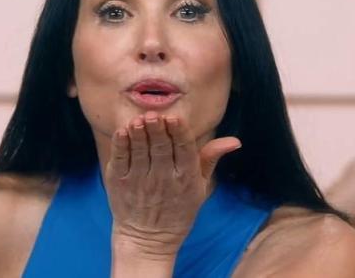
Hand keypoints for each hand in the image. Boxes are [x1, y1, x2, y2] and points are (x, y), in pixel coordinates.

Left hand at [104, 111, 240, 261]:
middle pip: (161, 148)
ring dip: (139, 133)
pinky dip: (121, 145)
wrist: (147, 240)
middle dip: (157, 129)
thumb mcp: (200, 187)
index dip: (179, 133)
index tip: (175, 118)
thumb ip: (211, 159)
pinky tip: (123, 132)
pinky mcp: (120, 184)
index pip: (184, 150)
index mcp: (186, 178)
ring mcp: (139, 182)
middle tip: (154, 114)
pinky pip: (120, 160)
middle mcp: (163, 179)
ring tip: (138, 120)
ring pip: (140, 152)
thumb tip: (235, 141)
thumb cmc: (177, 210)